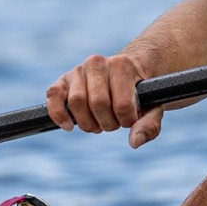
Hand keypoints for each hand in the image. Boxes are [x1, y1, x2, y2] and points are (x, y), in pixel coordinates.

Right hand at [45, 53, 163, 148]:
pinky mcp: (63, 80)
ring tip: (98, 124)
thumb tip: (134, 142)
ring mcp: (78, 70)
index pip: (122, 105)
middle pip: (98, 104)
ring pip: (76, 102)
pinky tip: (69, 126)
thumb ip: (150, 125)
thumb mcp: (153, 106)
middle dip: (107, 123)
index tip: (130, 120)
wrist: (126, 71)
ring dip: (87, 123)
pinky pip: (53, 95)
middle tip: (113, 123)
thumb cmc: (139, 92)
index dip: (126, 121)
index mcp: (122, 65)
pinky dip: (58, 114)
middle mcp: (98, 63)